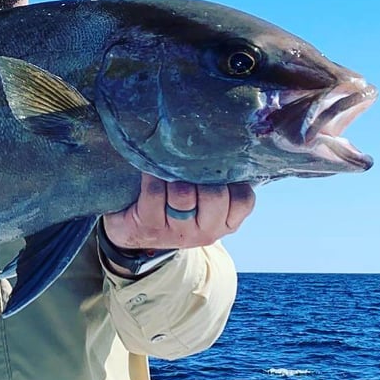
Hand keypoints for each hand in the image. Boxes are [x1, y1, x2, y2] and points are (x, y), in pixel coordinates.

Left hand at [101, 175, 255, 251]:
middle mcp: (206, 232)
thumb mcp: (205, 202)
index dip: (232, 179)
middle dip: (201, 176)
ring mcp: (178, 232)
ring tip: (169, 170)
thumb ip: (221, 182)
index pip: (243, 200)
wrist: (135, 231)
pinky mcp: (150, 226)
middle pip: (214, 196)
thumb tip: (227, 146)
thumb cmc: (178, 206)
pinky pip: (155, 192)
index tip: (216, 169)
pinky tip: (150, 171)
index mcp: (226, 224)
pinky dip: (152, 176)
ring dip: (175, 175)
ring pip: (183, 194)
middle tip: (189, 168)